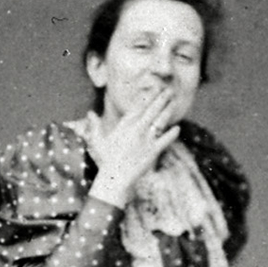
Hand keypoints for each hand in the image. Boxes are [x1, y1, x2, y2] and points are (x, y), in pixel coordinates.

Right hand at [87, 88, 179, 206]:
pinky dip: (172, 133)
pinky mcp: (154, 151)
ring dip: (168, 110)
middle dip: (161, 98)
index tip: (153, 88)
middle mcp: (137, 129)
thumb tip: (90, 113)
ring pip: (160, 121)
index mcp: (124, 125)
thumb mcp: (98, 141)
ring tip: (174, 102)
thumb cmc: (105, 160)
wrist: (116, 178)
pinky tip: (177, 127)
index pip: (138, 107)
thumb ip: (95, 125)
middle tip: (168, 90)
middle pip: (152, 110)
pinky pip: (166, 139)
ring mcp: (147, 140)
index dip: (147, 96)